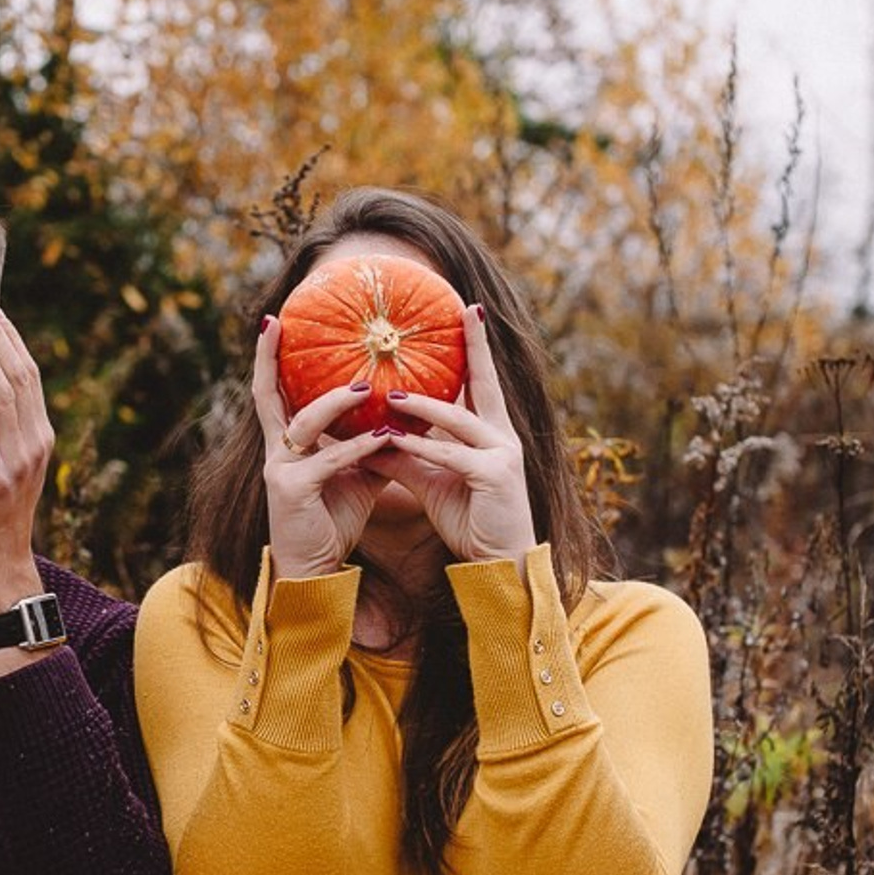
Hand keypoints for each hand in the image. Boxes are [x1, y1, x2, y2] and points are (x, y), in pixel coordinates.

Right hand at [255, 315, 392, 578]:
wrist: (316, 570)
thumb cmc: (333, 522)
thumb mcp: (357, 475)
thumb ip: (372, 443)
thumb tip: (407, 414)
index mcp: (285, 444)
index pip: (272, 392)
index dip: (269, 357)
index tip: (274, 321)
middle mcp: (275, 451)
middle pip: (265, 395)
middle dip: (268, 357)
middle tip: (278, 321)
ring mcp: (279, 470)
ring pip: (303, 423)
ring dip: (333, 402)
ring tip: (363, 387)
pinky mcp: (292, 490)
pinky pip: (328, 460)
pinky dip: (357, 447)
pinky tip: (383, 437)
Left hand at [366, 305, 536, 571]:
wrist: (499, 564)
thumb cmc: (470, 520)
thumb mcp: (432, 481)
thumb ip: (406, 455)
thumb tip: (370, 435)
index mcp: (492, 434)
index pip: (480, 383)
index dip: (475, 348)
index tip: (467, 311)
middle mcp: (502, 437)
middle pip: (484, 384)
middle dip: (475, 347)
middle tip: (463, 310)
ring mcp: (502, 455)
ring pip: (458, 420)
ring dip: (423, 406)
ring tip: (390, 395)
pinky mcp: (494, 478)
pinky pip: (451, 456)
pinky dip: (422, 447)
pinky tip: (394, 439)